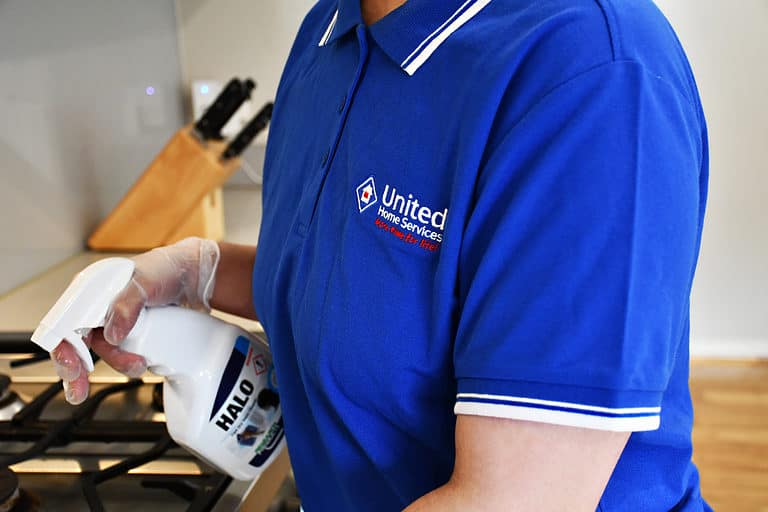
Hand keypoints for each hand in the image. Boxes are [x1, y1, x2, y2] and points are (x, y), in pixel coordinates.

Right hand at [50, 237, 219, 403]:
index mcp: (91, 291)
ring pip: (104, 351)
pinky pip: (121, 352)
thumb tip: (112, 334)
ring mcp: (114, 321)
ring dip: (118, 363)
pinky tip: (139, 363)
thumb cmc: (166, 269)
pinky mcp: (130, 332)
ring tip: (139, 364)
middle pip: (77, 343)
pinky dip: (127, 362)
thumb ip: (126, 305)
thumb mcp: (145, 282)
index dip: (64, 348)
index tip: (73, 368)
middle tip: (80, 390)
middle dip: (78, 370)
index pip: (65, 323)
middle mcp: (98, 307)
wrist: (193, 276)